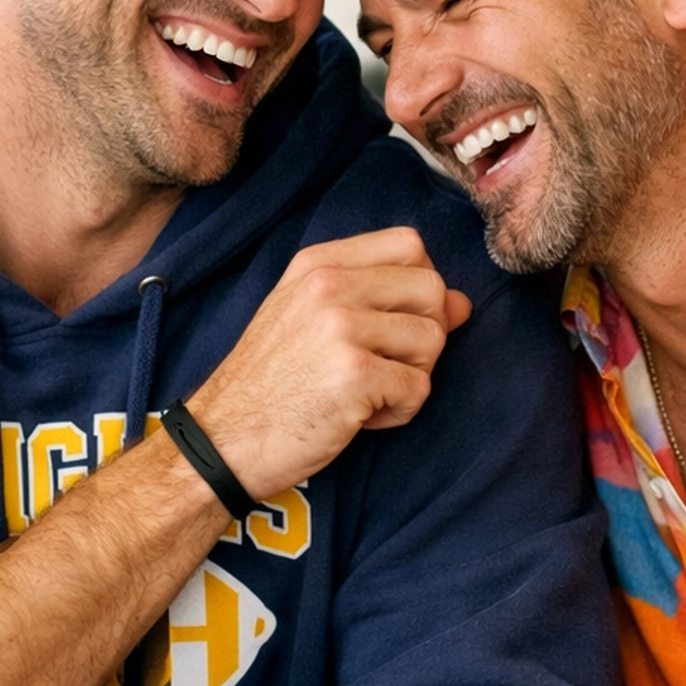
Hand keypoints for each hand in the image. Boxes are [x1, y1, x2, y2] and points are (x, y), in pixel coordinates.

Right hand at [189, 227, 471, 501]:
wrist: (223, 440)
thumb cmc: (271, 384)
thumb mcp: (312, 320)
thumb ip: (383, 299)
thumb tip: (463, 302)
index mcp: (318, 263)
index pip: (410, 245)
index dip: (420, 286)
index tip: (395, 323)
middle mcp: (329, 285)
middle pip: (432, 289)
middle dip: (424, 335)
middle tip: (384, 366)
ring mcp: (341, 327)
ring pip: (432, 340)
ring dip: (411, 377)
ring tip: (366, 394)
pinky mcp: (355, 374)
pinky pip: (419, 388)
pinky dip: (398, 412)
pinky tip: (358, 418)